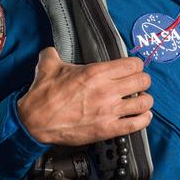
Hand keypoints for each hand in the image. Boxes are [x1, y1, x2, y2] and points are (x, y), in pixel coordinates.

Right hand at [17, 48, 152, 146]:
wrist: (34, 121)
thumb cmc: (43, 95)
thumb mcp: (47, 65)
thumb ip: (53, 53)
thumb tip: (51, 50)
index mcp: (95, 72)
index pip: (133, 64)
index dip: (135, 65)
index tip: (133, 68)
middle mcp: (106, 90)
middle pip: (143, 81)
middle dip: (142, 81)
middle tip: (138, 84)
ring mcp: (108, 111)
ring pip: (144, 102)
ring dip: (145, 100)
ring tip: (140, 100)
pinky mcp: (107, 129)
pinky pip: (137, 124)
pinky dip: (143, 119)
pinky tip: (142, 116)